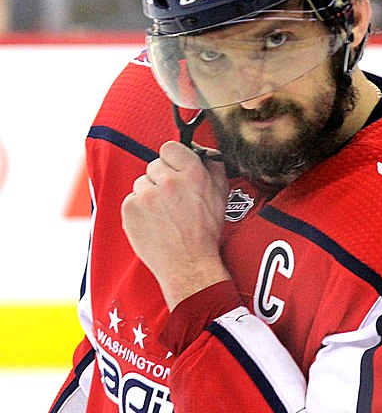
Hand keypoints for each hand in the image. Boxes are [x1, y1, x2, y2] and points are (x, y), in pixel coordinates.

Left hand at [121, 140, 230, 310]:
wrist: (188, 264)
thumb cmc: (205, 233)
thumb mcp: (220, 195)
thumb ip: (213, 167)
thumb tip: (203, 151)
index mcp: (193, 174)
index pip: (170, 147)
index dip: (172, 159)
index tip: (174, 170)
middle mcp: (169, 181)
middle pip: (154, 165)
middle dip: (162, 179)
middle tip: (172, 199)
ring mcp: (147, 195)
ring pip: (142, 182)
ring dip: (149, 194)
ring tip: (163, 214)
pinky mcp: (130, 209)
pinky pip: (131, 200)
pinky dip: (138, 209)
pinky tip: (153, 222)